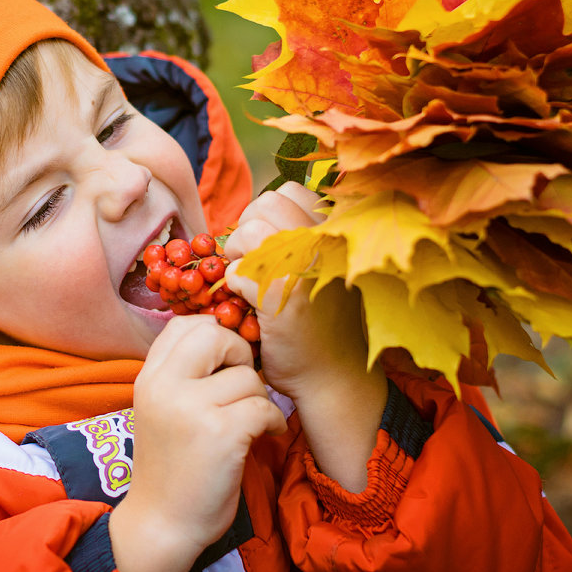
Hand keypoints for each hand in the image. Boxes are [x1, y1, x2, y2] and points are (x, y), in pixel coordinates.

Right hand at [109, 315, 286, 571]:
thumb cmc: (170, 467)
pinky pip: (264, 407)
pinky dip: (273, 421)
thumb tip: (221, 334)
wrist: (162, 523)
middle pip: (215, 335)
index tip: (225, 361)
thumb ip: (180, 374)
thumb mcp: (160, 409)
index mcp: (149, 378)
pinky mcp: (221, 434)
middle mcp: (165, 387)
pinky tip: (264, 436)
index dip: (214, 332)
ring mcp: (192, 409)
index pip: (183, 324)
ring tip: (252, 422)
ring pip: (248, 376)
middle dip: (240, 354)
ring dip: (259, 398)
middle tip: (242, 384)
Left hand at [222, 182, 385, 491]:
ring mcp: (304, 267)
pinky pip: (237, 271)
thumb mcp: (323, 268)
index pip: (289, 192)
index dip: (267, 215)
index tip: (267, 246)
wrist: (335, 379)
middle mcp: (325, 243)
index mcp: (337, 233)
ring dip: (238, 255)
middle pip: (264, 204)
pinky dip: (234, 287)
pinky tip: (249, 307)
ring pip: (249, 230)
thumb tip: (256, 214)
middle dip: (248, 230)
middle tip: (254, 264)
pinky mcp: (280, 297)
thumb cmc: (323, 324)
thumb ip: (300, 237)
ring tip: (250, 283)